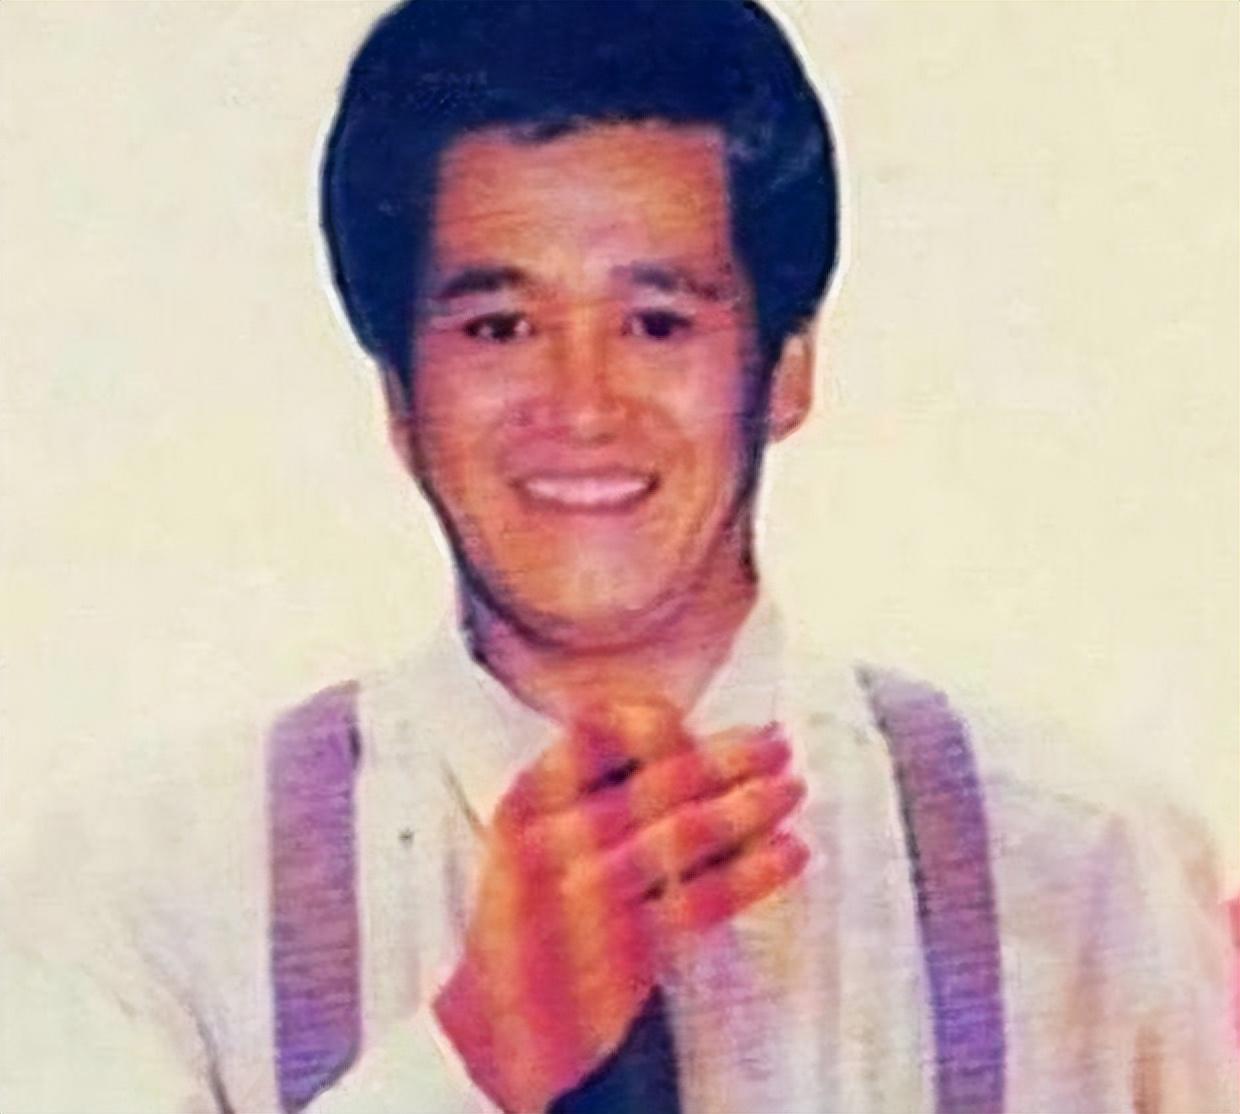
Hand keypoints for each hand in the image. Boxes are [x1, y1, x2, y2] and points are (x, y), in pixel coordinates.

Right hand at [432, 699, 808, 1111]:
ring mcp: (586, 893)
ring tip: (790, 789)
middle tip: (776, 745)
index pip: (596, 732)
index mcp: (529, 796)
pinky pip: (700, 900)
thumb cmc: (534, 909)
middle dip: (727, 758)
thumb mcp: (534, 832)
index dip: (653, 722)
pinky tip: (788, 852)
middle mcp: (554, 836)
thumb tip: (696, 744)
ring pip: (682, 834)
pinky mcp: (622, 947)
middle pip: (655, 781)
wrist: (496, 1017)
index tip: (697, 724)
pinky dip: (752, 873)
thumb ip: (594, 787)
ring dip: (747, 807)